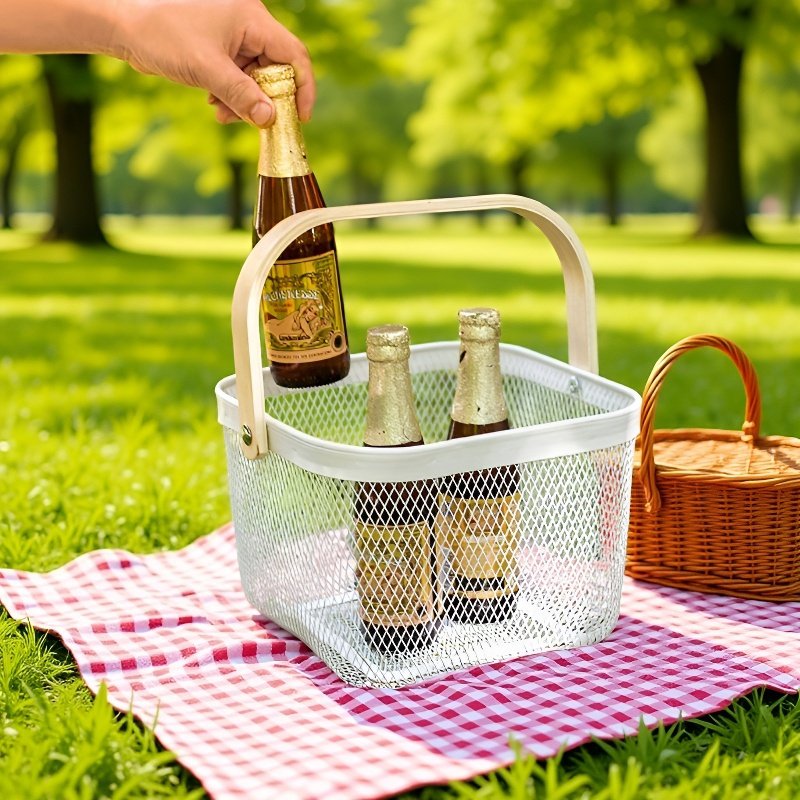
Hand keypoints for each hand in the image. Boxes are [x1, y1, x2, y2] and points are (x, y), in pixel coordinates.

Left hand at [111, 0, 314, 125]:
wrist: (123, 25)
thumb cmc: (162, 35)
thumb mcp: (206, 70)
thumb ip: (241, 95)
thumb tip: (270, 119)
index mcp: (252, 18)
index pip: (294, 54)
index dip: (303, 87)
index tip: (300, 117)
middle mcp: (247, 23)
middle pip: (276, 68)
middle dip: (265, 98)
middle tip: (254, 122)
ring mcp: (233, 34)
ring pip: (256, 75)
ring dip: (244, 100)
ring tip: (223, 113)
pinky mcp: (219, 46)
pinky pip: (238, 74)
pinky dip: (231, 93)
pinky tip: (214, 102)